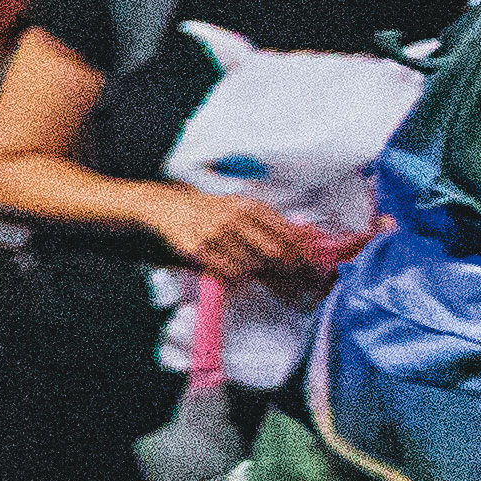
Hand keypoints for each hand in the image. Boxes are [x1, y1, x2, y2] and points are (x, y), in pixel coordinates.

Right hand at [139, 183, 350, 283]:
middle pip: (273, 251)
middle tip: (285, 272)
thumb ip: (271, 222)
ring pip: (250, 265)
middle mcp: (233, 217)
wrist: (171, 206)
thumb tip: (304, 241)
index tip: (309, 265)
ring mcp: (215, 233)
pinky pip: (227, 271)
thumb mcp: (242, 206)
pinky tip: (229, 265)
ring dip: (253, 270)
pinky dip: (234, 274)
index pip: (285, 233)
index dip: (300, 252)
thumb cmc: (213, 209)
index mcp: (250, 206)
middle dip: (283, 265)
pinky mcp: (198, 249)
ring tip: (245, 262)